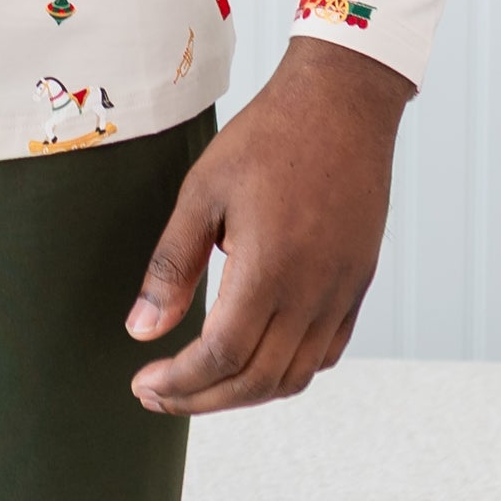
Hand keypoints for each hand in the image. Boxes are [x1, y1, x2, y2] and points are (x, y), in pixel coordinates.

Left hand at [123, 35, 412, 411]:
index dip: (180, 382)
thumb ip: (172, 265)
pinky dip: (287, 371)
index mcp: (269, 269)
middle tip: (160, 393)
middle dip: (202, 399)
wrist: (343, 101)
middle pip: (257, 381)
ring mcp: (342, 291)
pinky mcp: (359, 283)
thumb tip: (141, 332)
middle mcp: (312, 292)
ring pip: (295, 376)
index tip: (143, 383)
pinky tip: (256, 356)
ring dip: (244, 393)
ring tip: (201, 382)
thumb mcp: (203, 191)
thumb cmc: (268, 137)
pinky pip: (326, 352)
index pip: (221, 357)